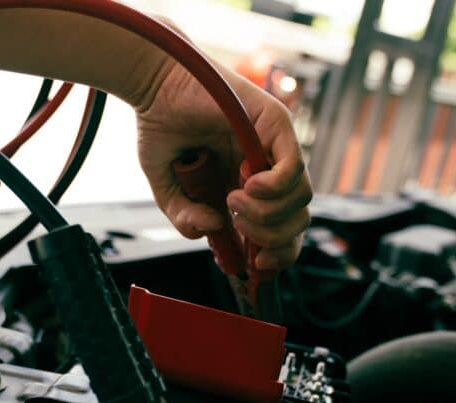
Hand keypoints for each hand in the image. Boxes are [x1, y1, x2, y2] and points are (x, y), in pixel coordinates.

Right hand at [135, 59, 311, 270]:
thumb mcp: (168, 190)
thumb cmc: (161, 129)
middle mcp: (269, 169)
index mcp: (249, 189)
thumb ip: (185, 218)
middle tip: (242, 234)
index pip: (284, 230)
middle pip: (299, 220)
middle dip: (274, 240)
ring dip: (267, 214)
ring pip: (301, 199)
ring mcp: (276, 147)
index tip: (257, 265)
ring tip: (232, 201)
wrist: (154, 85)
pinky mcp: (277, 124)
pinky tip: (244, 186)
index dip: (278, 254)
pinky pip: (293, 169)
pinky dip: (272, 188)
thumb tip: (211, 230)